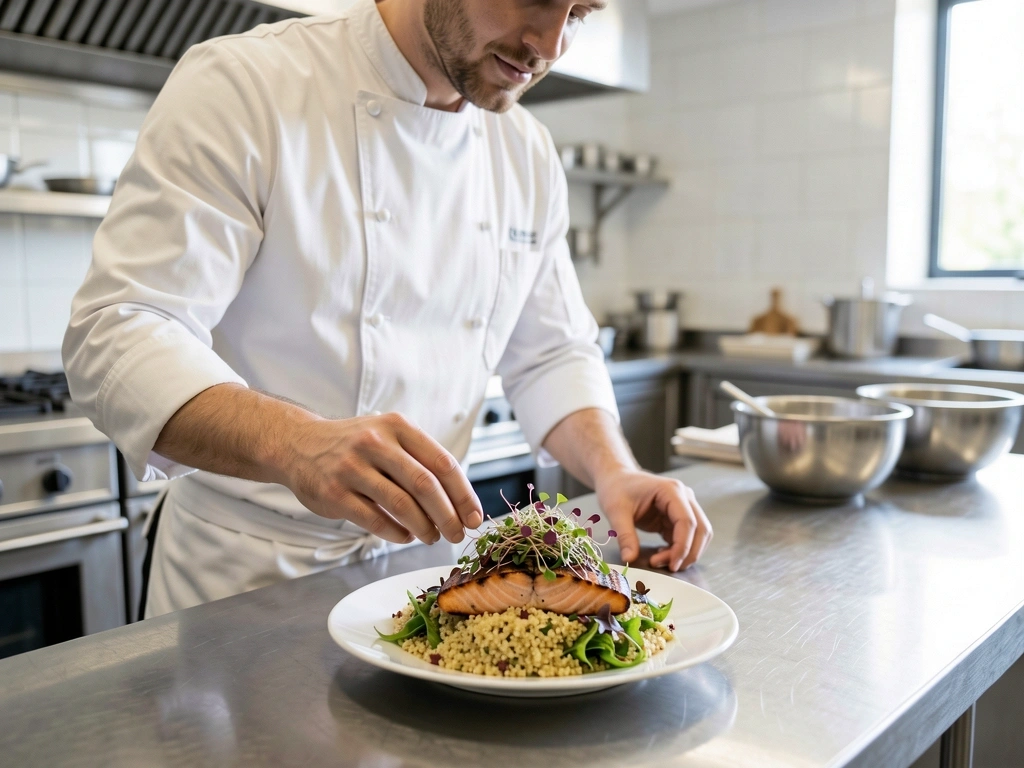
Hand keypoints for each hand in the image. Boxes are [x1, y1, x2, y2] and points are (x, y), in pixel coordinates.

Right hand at [285, 412, 482, 544]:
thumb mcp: (389, 436)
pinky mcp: (334, 493)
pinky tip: (406, 536)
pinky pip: (375, 520)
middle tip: (458, 534)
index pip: (442, 463)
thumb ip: (420, 460)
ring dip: (424, 528)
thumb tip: (460, 500)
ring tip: (433, 537)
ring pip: (402, 505)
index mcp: (397, 427)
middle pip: (425, 485)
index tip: (475, 517)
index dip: (463, 494)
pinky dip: (397, 533)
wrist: (298, 444)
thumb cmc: (355, 445)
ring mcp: (352, 468)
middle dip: (448, 516)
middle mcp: (376, 443)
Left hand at [595, 470, 711, 571]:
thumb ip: (625, 535)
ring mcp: (683, 507)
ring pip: (698, 535)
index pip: (687, 521)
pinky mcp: (678, 517)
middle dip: (689, 553)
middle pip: (701, 529)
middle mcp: (683, 497)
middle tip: (669, 568)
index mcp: (671, 491)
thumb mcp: (616, 511)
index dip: (683, 546)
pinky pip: (686, 537)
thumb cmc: (617, 488)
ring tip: (662, 562)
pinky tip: (660, 555)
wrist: (616, 478)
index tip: (672, 564)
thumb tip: (629, 559)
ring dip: (686, 553)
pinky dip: (678, 550)